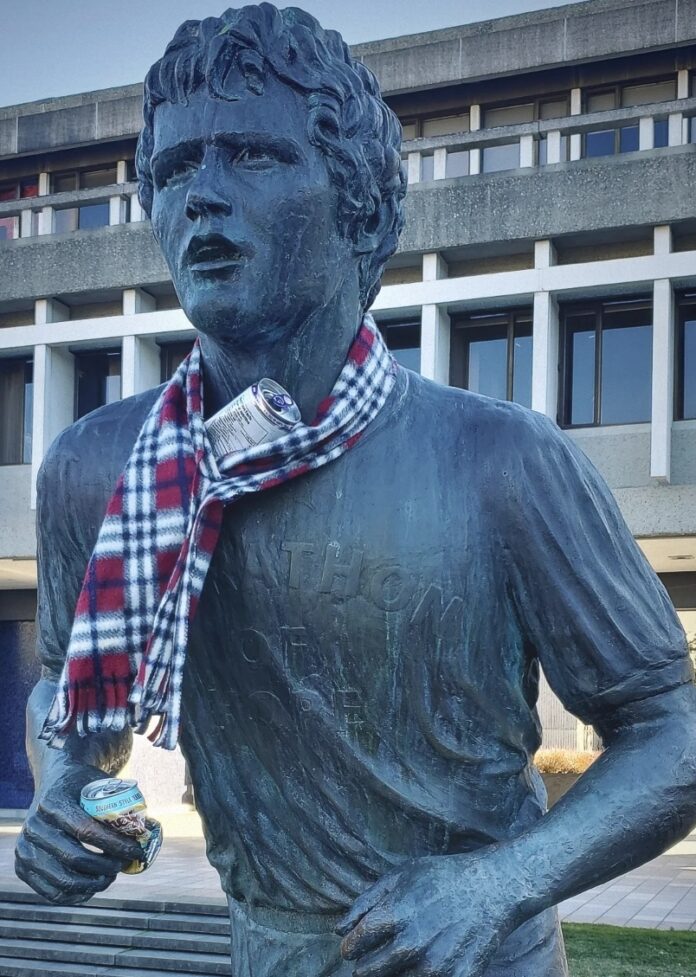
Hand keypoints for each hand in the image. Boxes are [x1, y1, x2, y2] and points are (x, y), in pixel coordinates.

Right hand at [15, 764, 143, 904]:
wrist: (55, 782)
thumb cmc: (84, 784)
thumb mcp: (101, 783)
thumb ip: (121, 804)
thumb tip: (150, 831)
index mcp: (53, 801)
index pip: (86, 830)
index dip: (114, 845)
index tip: (136, 850)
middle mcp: (34, 825)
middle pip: (74, 857)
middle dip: (106, 866)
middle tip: (125, 865)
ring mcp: (25, 848)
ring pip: (63, 879)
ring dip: (93, 883)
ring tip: (111, 876)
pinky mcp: (22, 867)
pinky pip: (51, 892)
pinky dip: (76, 895)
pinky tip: (93, 887)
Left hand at [336, 851, 519, 976]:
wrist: (492, 889)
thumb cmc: (443, 877)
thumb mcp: (401, 875)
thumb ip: (365, 902)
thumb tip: (339, 930)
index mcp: (394, 915)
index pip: (354, 945)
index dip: (350, 947)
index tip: (353, 947)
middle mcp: (411, 944)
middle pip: (369, 971)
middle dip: (366, 965)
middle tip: (374, 956)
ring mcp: (434, 967)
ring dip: (392, 973)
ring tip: (405, 954)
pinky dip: (417, 976)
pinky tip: (426, 961)